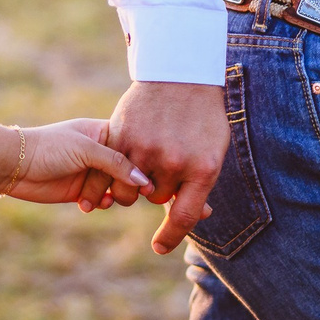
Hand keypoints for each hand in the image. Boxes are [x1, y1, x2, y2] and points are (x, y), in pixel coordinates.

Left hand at [0, 118, 153, 205]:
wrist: (16, 165)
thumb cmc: (50, 147)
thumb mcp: (85, 149)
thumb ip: (116, 163)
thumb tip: (144, 180)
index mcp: (104, 132)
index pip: (133, 144)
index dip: (142, 160)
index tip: (150, 176)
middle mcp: (100, 151)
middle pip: (128, 170)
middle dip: (126, 183)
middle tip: (122, 192)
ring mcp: (91, 172)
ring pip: (117, 187)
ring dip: (112, 196)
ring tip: (102, 199)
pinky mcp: (81, 190)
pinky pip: (103, 200)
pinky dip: (101, 203)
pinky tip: (88, 204)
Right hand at [79, 81, 226, 254]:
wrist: (181, 72)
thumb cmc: (203, 114)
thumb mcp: (213, 149)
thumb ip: (202, 182)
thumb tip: (203, 215)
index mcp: (202, 169)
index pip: (183, 217)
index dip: (169, 237)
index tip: (158, 247)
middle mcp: (174, 162)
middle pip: (155, 198)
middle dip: (156, 189)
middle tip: (158, 169)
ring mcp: (146, 148)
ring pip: (131, 188)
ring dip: (133, 182)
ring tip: (138, 164)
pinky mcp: (123, 135)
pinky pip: (112, 170)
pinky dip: (109, 178)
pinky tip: (106, 180)